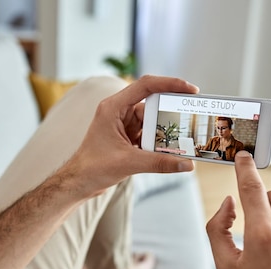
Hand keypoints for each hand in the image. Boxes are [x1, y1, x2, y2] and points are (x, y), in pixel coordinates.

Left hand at [62, 75, 198, 197]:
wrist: (79, 183)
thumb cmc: (92, 168)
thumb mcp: (129, 163)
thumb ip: (159, 163)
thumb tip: (186, 165)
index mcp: (113, 107)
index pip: (145, 86)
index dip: (169, 83)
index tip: (190, 89)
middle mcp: (118, 112)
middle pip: (151, 105)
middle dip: (171, 113)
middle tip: (191, 119)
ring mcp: (123, 124)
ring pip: (152, 122)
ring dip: (165, 131)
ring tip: (184, 140)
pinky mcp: (127, 137)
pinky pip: (148, 134)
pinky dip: (159, 142)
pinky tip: (171, 151)